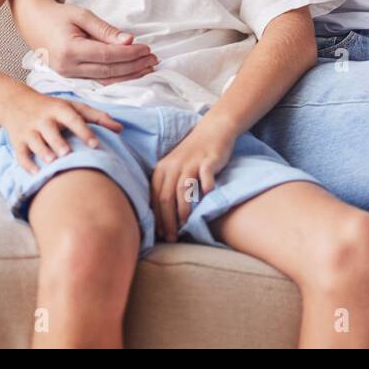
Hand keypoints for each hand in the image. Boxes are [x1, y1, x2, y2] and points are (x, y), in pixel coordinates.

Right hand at [1, 90, 122, 174]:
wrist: (16, 102)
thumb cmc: (53, 107)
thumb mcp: (74, 107)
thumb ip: (97, 117)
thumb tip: (120, 129)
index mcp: (59, 109)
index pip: (73, 119)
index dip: (84, 131)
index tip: (95, 144)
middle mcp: (43, 119)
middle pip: (50, 131)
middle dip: (58, 142)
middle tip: (67, 153)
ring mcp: (28, 130)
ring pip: (34, 142)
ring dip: (43, 152)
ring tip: (53, 161)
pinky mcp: (17, 142)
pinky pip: (21, 154)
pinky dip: (27, 164)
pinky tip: (37, 173)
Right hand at [16, 0, 157, 84]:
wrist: (32, 21)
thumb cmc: (58, 15)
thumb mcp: (83, 16)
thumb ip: (106, 30)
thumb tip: (129, 42)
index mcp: (70, 50)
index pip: (108, 56)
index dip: (130, 54)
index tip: (147, 49)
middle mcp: (67, 67)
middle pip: (109, 71)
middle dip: (134, 66)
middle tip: (153, 60)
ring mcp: (66, 75)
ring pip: (104, 80)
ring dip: (128, 76)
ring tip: (147, 69)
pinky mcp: (68, 78)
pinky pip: (96, 81)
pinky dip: (116, 79)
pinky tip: (131, 75)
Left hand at [150, 119, 235, 241]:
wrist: (212, 131)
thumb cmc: (193, 155)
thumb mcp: (174, 168)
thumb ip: (167, 187)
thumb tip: (163, 218)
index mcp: (162, 170)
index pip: (155, 198)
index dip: (157, 219)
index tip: (161, 235)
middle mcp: (173, 166)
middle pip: (166, 197)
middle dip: (167, 220)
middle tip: (172, 237)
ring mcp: (191, 163)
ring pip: (183, 189)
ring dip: (183, 209)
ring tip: (185, 224)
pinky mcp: (208, 160)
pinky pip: (205, 173)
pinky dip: (206, 184)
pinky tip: (207, 194)